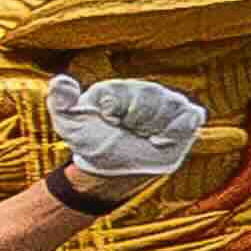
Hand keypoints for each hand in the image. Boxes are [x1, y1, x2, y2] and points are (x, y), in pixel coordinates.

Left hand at [51, 71, 209, 202]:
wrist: (117, 169)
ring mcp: (168, 101)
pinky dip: (176, 132)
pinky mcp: (187, 116)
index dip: (117, 113)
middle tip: (128, 132)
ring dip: (154, 129)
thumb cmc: (94, 144)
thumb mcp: (69, 125)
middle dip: (137, 123)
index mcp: (116, 88)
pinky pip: (190, 116)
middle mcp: (144, 89)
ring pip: (170, 107)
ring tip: (143, 135)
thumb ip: (61, 103)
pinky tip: (162, 138)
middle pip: (150, 99)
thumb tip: (60, 81)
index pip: (125, 93)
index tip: (109, 122)